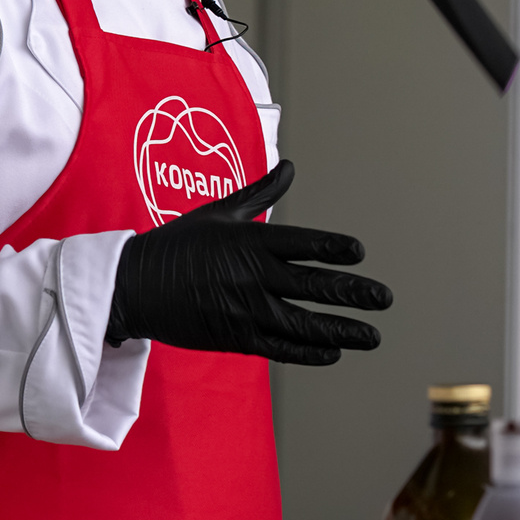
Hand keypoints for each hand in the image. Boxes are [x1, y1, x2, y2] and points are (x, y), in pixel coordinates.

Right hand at [105, 160, 390, 364]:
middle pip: (313, 285)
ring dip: (342, 330)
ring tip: (372, 334)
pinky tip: (333, 352)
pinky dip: (309, 351)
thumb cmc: (178, 245)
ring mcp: (245, 309)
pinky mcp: (236, 337)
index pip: (303, 244)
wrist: (135, 286)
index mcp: (250, 241)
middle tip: (384, 298)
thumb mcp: (219, 212)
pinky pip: (280, 348)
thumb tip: (289, 167)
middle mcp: (252, 276)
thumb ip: (261, 193)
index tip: (359, 253)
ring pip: (304, 323)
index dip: (333, 248)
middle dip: (353, 293)